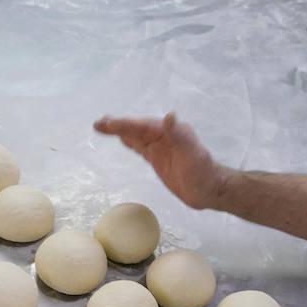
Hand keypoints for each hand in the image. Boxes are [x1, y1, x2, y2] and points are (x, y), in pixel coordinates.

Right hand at [93, 113, 227, 208]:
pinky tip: (122, 139)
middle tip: (98, 123)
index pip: (142, 126)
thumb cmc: (202, 172)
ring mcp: (160, 147)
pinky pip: (140, 147)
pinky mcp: (158, 159)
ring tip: (102, 126)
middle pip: (136, 128)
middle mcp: (164, 136)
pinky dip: (129, 141)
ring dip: (120, 131)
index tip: (107, 123)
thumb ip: (179, 134)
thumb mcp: (192, 152)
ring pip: (136, 136)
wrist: (209, 190)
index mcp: (170, 132)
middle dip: (117, 125)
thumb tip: (169, 116)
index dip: (125, 124)